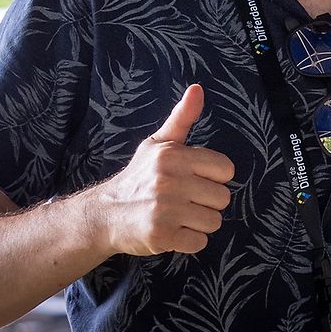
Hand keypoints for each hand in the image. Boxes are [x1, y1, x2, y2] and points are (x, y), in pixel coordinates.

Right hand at [91, 84, 234, 255]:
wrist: (104, 214)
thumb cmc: (139, 177)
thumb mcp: (159, 143)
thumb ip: (182, 117)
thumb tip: (198, 88)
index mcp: (174, 155)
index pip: (226, 170)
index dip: (213, 177)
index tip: (195, 179)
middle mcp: (170, 181)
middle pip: (223, 198)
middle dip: (207, 202)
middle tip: (184, 200)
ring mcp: (165, 210)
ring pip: (214, 221)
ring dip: (199, 223)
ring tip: (178, 215)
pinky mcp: (162, 236)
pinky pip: (199, 242)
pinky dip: (189, 241)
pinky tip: (172, 231)